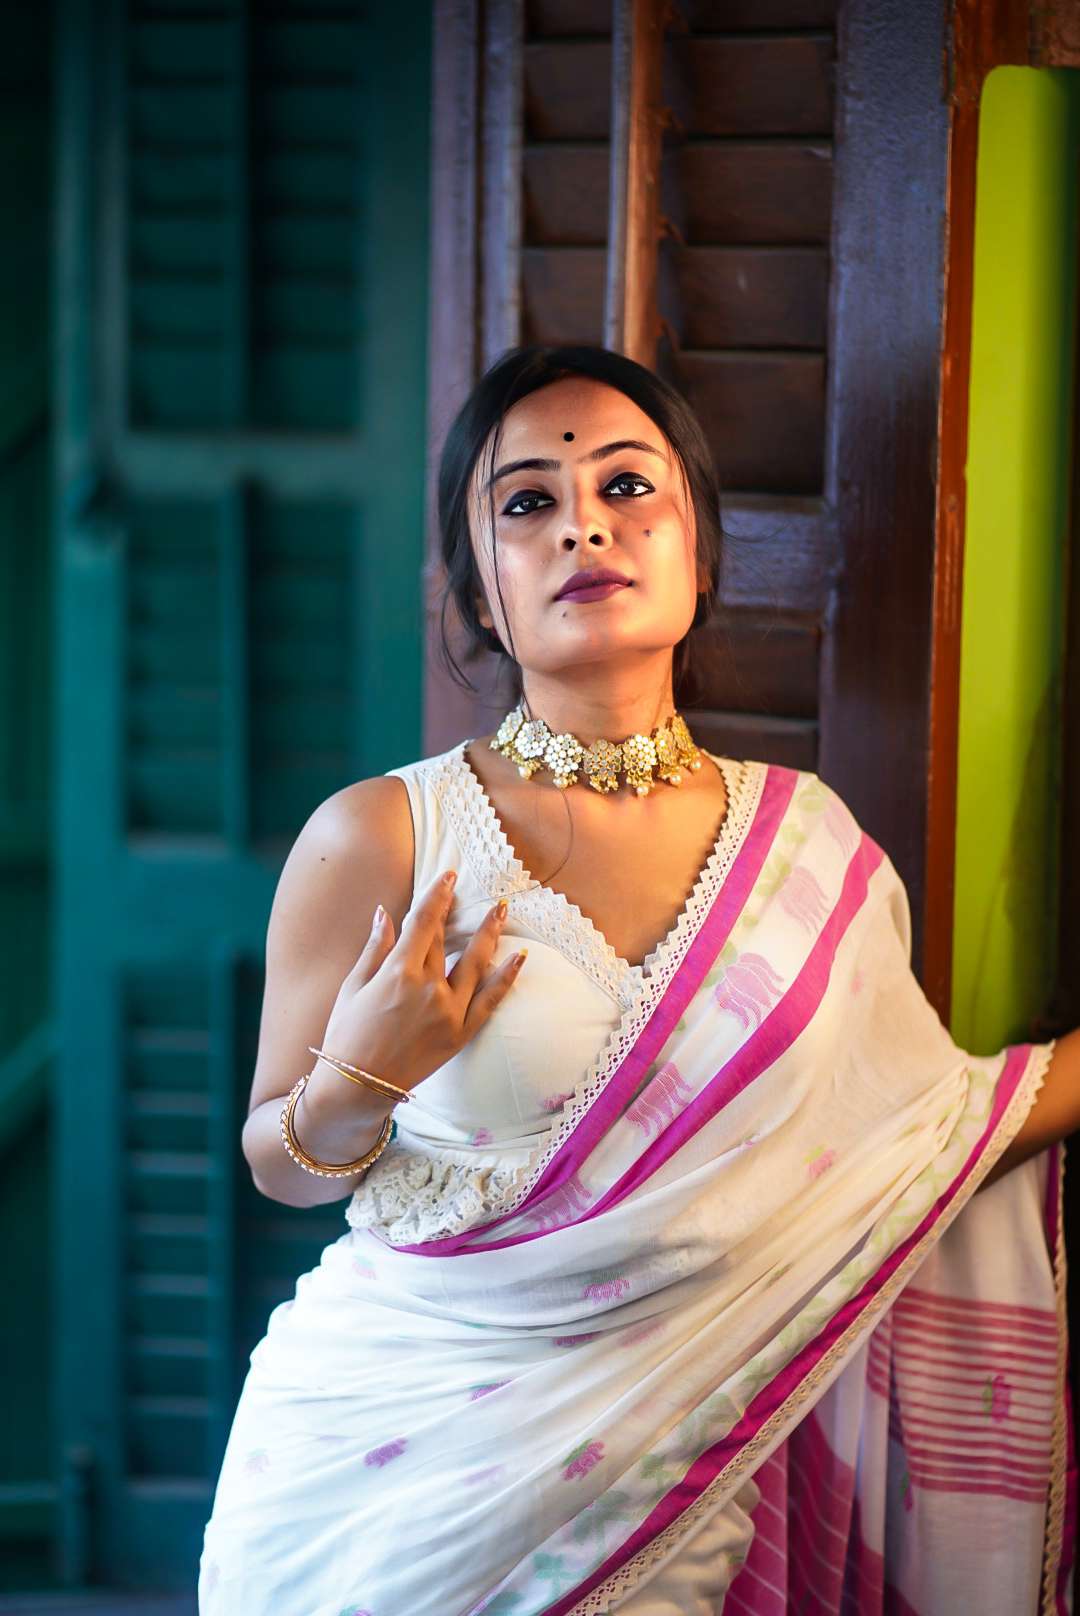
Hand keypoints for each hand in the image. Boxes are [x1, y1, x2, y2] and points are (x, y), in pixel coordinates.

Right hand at [315, 868, 525, 1099]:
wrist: (358, 1086)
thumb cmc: (347, 1035)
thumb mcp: (353, 986)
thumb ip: (375, 947)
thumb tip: (386, 912)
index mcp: (398, 972)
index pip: (424, 922)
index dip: (438, 895)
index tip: (450, 875)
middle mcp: (428, 988)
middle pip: (447, 940)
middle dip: (457, 911)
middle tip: (471, 888)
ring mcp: (449, 1012)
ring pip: (477, 963)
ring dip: (492, 933)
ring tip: (503, 910)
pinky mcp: (461, 1034)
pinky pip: (490, 1001)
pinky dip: (507, 978)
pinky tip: (520, 957)